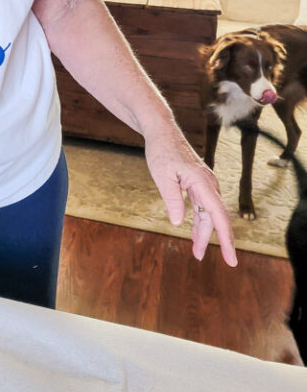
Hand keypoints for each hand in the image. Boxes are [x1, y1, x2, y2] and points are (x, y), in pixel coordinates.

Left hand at [144, 128, 237, 267]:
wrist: (162, 132)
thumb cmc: (161, 151)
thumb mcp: (162, 176)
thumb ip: (173, 199)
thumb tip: (179, 223)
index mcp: (202, 183)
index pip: (219, 216)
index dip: (226, 240)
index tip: (231, 259)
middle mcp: (208, 184)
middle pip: (214, 218)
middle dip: (210, 240)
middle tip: (199, 258)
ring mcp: (204, 183)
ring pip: (208, 214)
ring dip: (202, 232)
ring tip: (196, 251)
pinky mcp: (198, 183)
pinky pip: (202, 206)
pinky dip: (198, 221)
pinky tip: (194, 233)